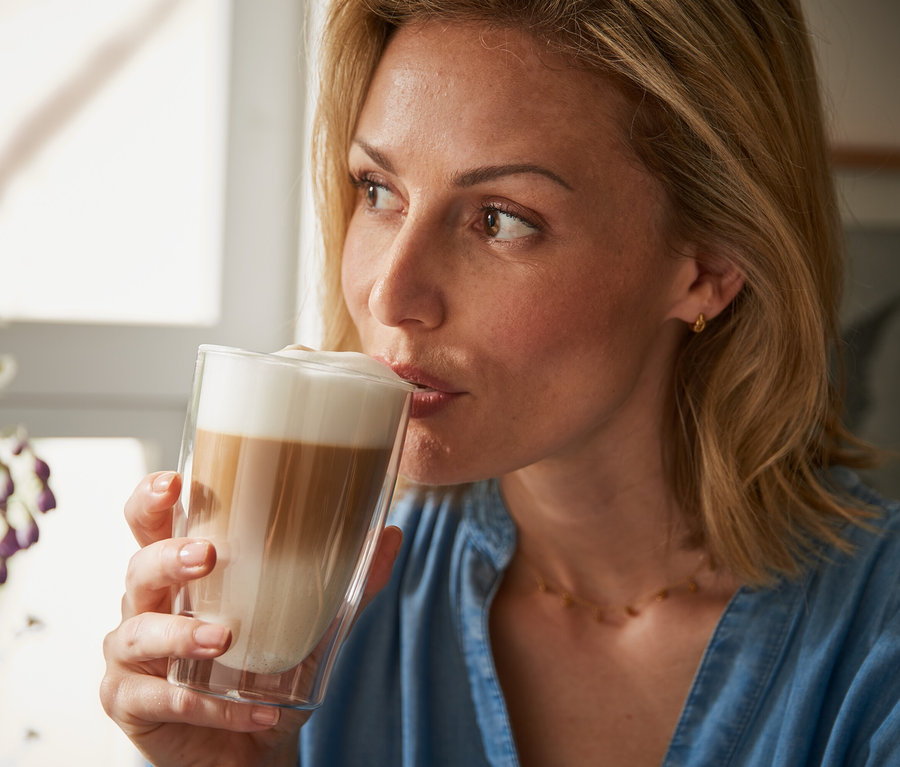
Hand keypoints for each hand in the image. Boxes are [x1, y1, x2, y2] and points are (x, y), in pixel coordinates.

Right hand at [101, 471, 402, 766]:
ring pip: (138, 632)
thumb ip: (348, 585)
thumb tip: (390, 535)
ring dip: (182, 634)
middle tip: (207, 556)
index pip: (153, 524)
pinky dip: (210, 706)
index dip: (152, 500)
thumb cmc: (262, 674)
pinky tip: (255, 711)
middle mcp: (150, 606)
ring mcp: (133, 655)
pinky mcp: (131, 703)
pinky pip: (164, 699)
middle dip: (168, 557)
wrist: (249, 746)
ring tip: (224, 638)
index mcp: (183, 574)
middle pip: (140, 568)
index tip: (174, 481)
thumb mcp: (311, 628)